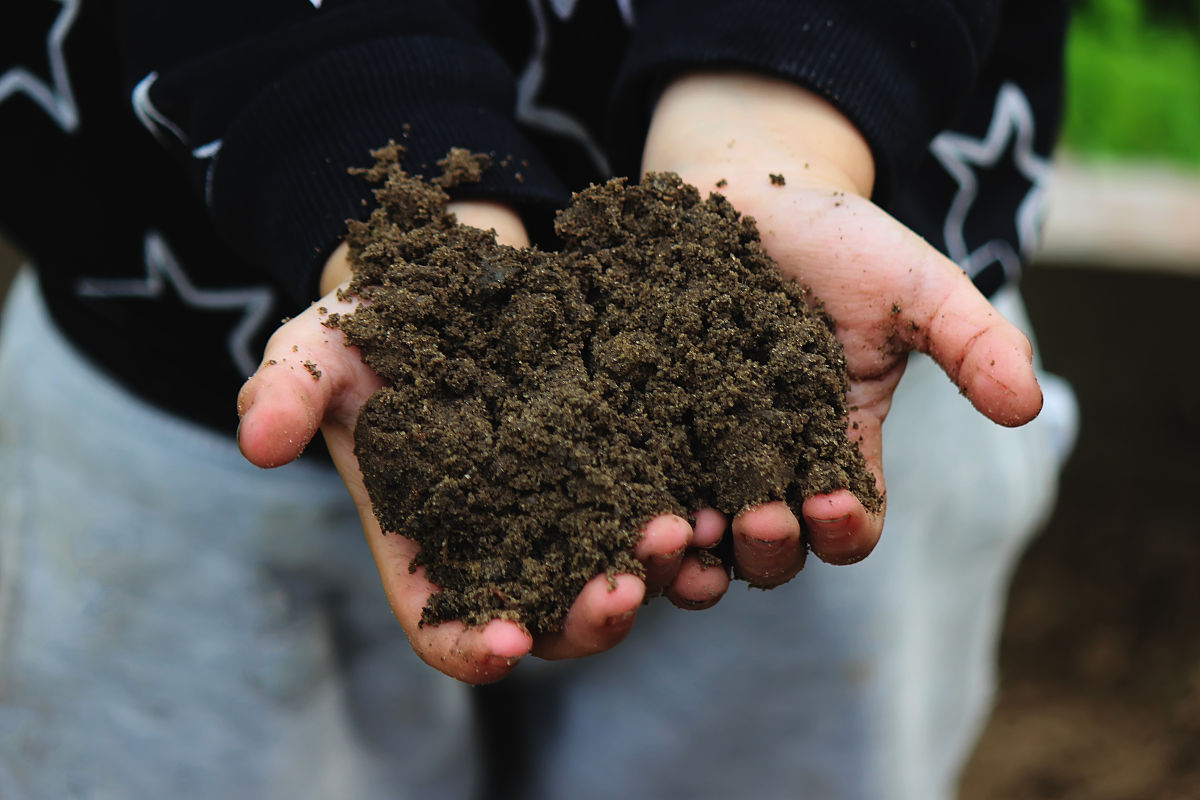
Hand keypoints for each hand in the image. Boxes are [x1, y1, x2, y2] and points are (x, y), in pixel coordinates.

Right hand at [236, 200, 730, 683]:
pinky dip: (689, 515)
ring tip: (680, 536)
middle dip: (586, 619)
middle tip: (621, 589)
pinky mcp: (623, 460)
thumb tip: (257, 442)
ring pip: (618, 571)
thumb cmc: (377, 322)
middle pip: (551, 616)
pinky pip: (661, 503)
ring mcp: (572, 506)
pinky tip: (713, 496)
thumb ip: (288, 391)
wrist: (454, 271)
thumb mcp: (321, 347)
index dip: (474, 646)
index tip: (507, 645)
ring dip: (654, 574)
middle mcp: (507, 543)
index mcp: (429, 545)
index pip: (446, 627)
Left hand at [642, 72, 1042, 567]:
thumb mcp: (914, 285)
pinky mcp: (632, 421)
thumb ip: (972, 340)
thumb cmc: (838, 238)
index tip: (832, 502)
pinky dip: (624, 497)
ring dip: (690, 547)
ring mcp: (694, 447)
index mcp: (835, 446)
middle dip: (766, 547)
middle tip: (755, 520)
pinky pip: (625, 478)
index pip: (847, 523)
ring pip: (692, 531)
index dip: (844, 528)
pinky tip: (618, 488)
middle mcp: (763, 463)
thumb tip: (1031, 407)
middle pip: (767, 547)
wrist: (738, 189)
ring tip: (680, 527)